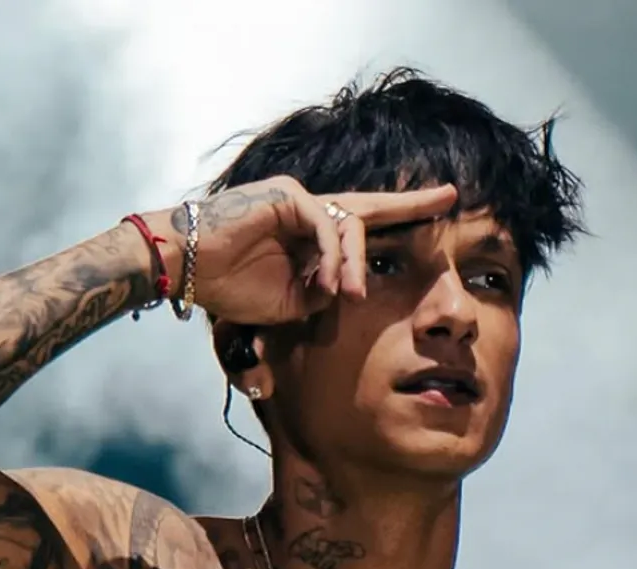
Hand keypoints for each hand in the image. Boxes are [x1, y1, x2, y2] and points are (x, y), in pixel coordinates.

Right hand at [147, 176, 458, 324]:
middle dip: (411, 205)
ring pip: (349, 224)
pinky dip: (331, 254)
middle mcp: (309, 211)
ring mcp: (299, 199)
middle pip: (370, 209)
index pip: (365, 223)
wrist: (189, 268)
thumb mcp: (289, 305)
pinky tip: (326, 280)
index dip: (404, 215)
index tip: (444, 206)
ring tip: (349, 294)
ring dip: (354, 265)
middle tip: (447, 202)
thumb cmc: (230, 286)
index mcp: (311, 236)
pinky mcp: (287, 195)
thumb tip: (344, 293)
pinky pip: (324, 223)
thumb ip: (320, 296)